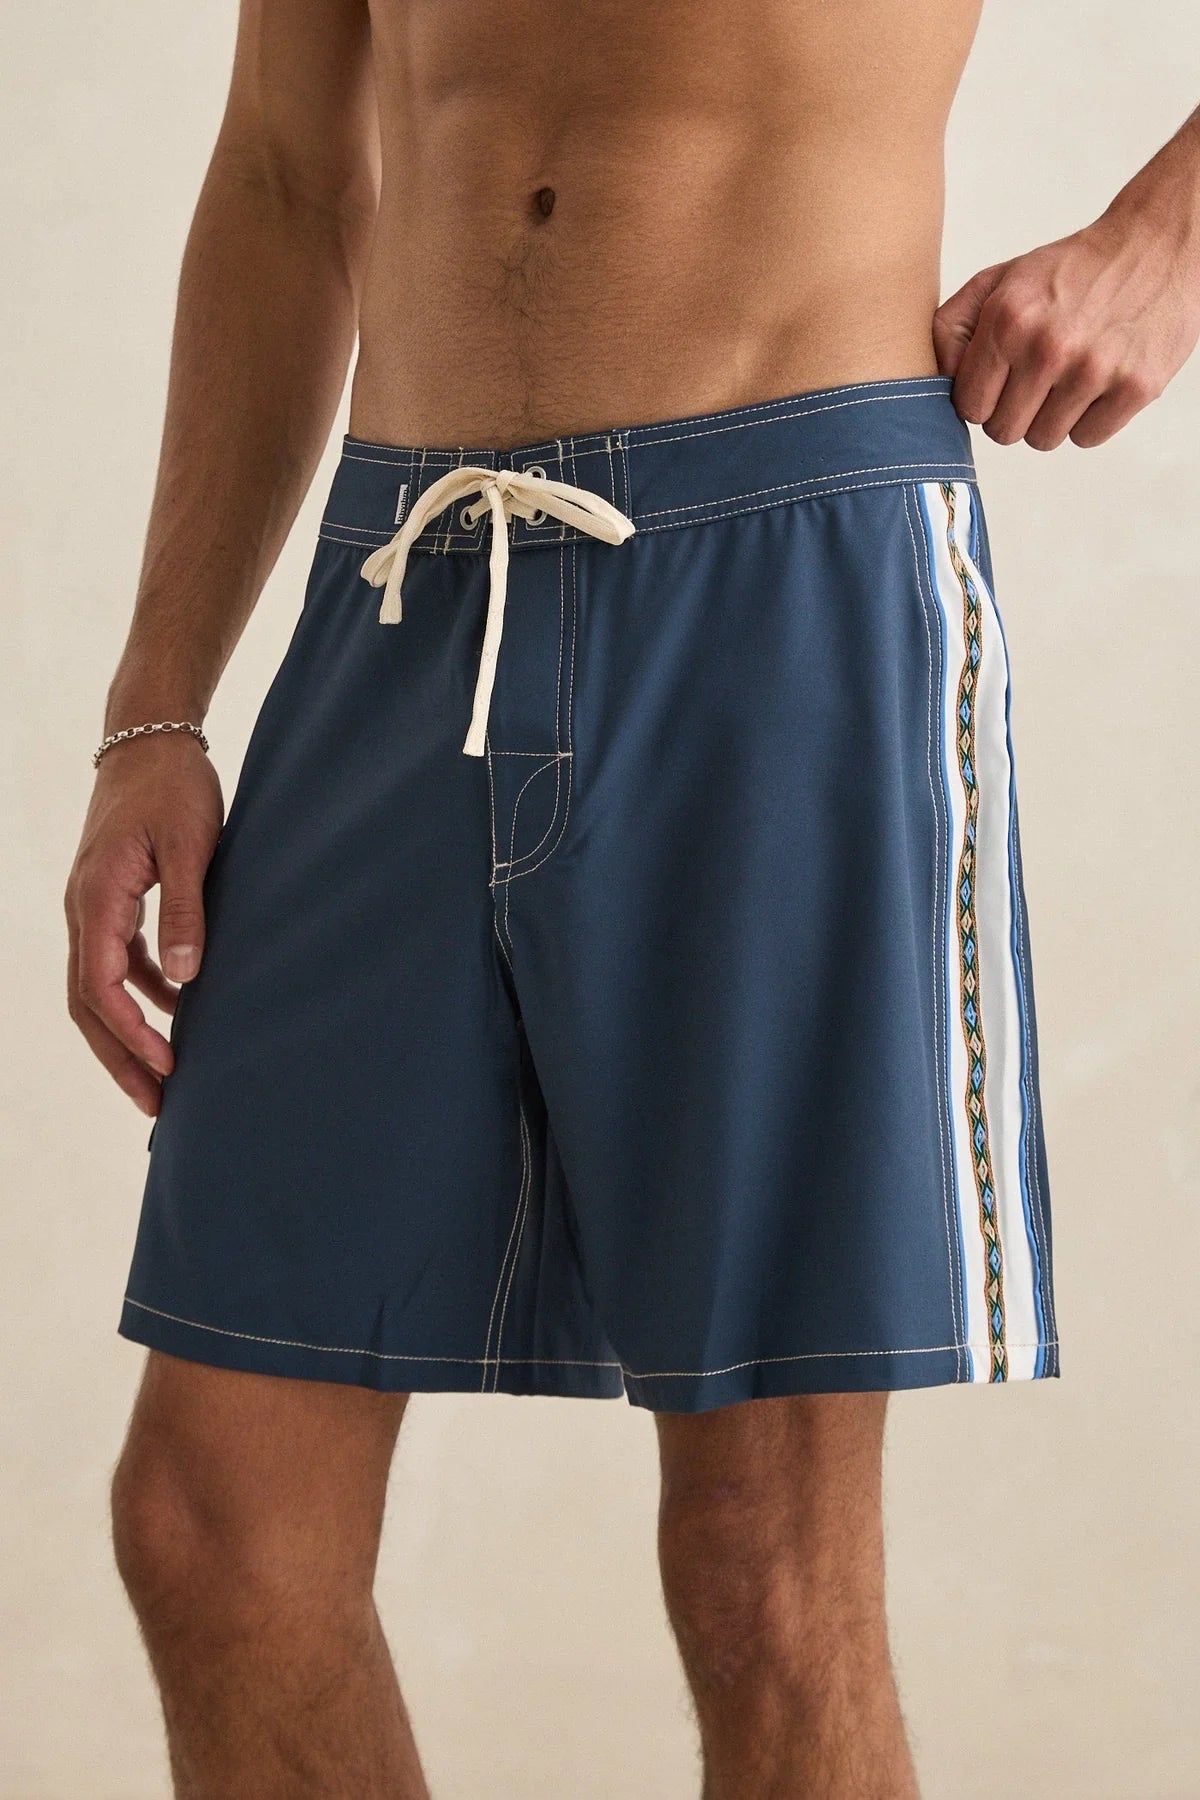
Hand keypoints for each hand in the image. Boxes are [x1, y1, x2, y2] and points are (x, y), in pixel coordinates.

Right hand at [65, 736, 223, 1115]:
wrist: (149, 738)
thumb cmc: (173, 785)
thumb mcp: (191, 845)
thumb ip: (187, 910)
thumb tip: (186, 976)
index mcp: (96, 897)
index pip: (100, 985)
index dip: (130, 1034)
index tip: (167, 1067)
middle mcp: (84, 908)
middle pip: (89, 1002)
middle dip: (120, 1057)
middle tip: (156, 1105)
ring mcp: (93, 904)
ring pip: (99, 987)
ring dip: (128, 1033)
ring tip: (165, 1076)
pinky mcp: (112, 899)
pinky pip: (117, 960)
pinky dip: (141, 993)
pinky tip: (176, 1011)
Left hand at [933, 209, 1199, 449]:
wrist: (1156, 244)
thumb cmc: (1072, 270)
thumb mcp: (1001, 280)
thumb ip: (953, 328)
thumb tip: (940, 381)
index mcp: (1008, 319)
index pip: (969, 406)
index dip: (981, 400)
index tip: (998, 384)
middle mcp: (1048, 347)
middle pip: (1004, 431)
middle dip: (1014, 412)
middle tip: (1035, 381)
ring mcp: (1093, 369)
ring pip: (1044, 440)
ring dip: (1051, 418)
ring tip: (1068, 377)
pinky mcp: (1134, 387)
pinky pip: (1087, 438)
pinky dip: (1090, 419)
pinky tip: (1097, 383)